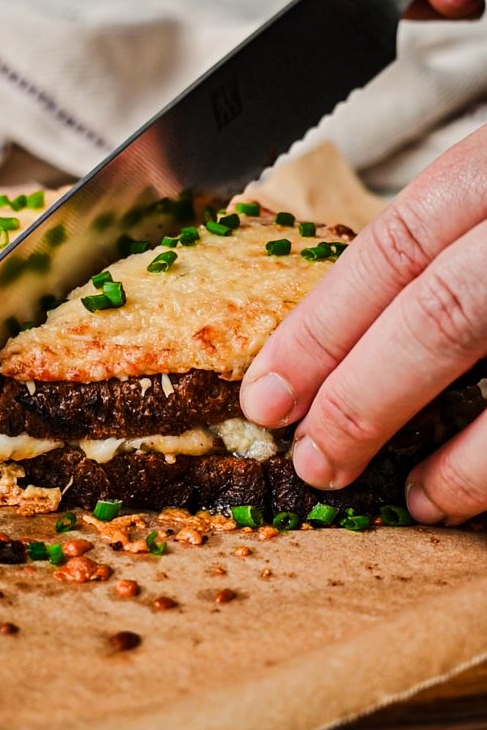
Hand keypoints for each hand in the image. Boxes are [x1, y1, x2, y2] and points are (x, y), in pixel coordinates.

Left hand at [240, 126, 486, 524]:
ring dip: (451, 456)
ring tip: (402, 496)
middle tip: (315, 458)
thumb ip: (454, 233)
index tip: (269, 390)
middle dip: (363, 397)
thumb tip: (350, 331)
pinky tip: (460, 495)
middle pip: (442, 314)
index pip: (395, 247)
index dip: (322, 327)